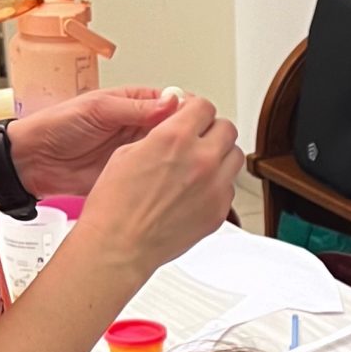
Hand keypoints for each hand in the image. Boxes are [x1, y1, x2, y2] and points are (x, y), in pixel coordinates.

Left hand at [6, 86, 184, 196]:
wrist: (35, 161)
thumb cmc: (57, 127)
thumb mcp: (98, 109)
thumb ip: (135, 108)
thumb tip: (171, 102)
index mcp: (134, 103)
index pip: (173, 102)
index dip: (188, 109)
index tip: (200, 118)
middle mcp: (140, 126)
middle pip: (178, 129)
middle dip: (189, 136)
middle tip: (198, 143)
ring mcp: (138, 152)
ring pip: (171, 154)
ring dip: (180, 158)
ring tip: (190, 162)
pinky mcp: (132, 175)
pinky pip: (156, 176)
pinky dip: (167, 178)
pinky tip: (176, 179)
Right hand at [73, 95, 242, 281]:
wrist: (119, 245)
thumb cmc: (115, 205)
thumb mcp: (127, 153)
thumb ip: (159, 135)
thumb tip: (173, 127)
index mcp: (175, 138)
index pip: (204, 106)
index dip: (196, 110)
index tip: (193, 116)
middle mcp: (201, 159)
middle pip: (226, 128)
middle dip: (212, 130)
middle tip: (200, 138)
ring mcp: (214, 186)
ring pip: (235, 157)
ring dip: (220, 155)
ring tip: (202, 165)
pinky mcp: (219, 210)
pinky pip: (230, 188)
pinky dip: (218, 185)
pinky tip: (197, 191)